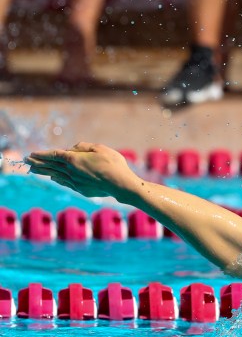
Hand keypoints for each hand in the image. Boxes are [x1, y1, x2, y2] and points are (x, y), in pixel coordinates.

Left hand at [25, 142, 140, 198]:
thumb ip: (83, 146)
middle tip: (26, 161)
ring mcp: (76, 182)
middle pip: (51, 166)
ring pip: (56, 175)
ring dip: (44, 172)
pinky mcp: (82, 190)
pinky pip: (65, 183)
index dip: (42, 154)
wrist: (120, 184)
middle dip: (38, 162)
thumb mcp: (99, 148)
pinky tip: (53, 178)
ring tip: (34, 170)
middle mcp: (71, 171)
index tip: (31, 154)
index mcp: (74, 159)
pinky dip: (57, 179)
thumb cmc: (113, 164)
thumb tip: (72, 149)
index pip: (54, 155)